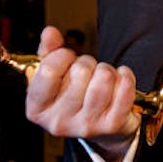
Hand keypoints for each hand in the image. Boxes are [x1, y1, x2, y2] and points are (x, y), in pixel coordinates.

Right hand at [24, 26, 140, 161]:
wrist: (100, 128)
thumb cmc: (73, 96)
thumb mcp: (54, 74)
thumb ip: (48, 51)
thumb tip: (49, 33)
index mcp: (37, 109)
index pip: (49, 70)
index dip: (62, 56)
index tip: (67, 58)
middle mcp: (59, 122)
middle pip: (80, 72)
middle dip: (87, 63)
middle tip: (86, 73)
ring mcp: (86, 126)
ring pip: (103, 77)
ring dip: (106, 69)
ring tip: (101, 77)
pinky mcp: (112, 125)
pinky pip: (124, 87)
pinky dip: (125, 76)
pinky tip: (119, 80)